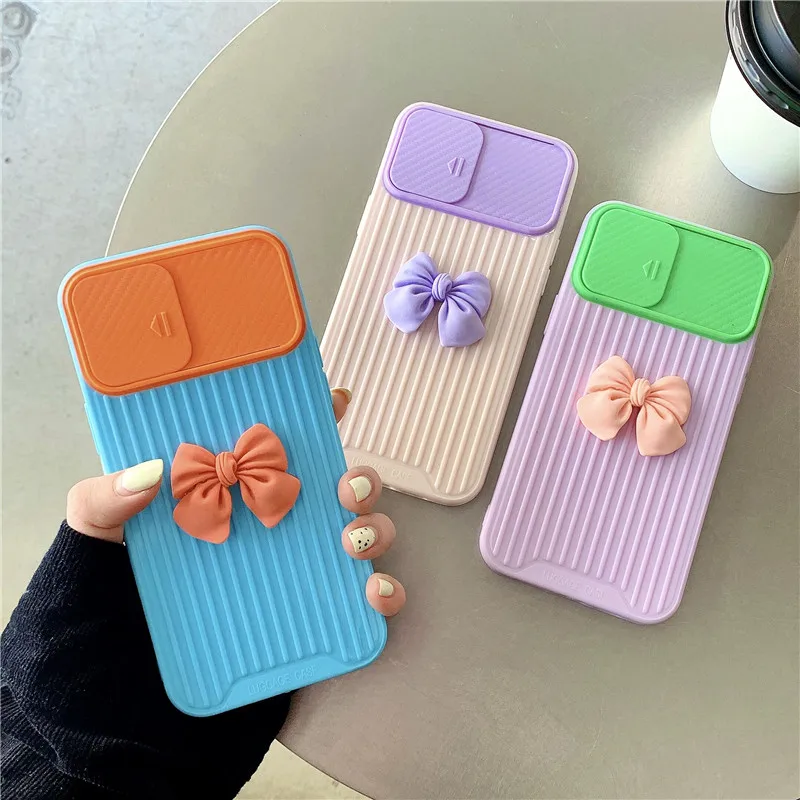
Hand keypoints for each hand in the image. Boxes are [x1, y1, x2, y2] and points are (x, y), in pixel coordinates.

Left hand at [66, 388, 405, 615]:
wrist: (120, 689)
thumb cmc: (109, 600)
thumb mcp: (97, 539)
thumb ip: (106, 502)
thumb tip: (150, 471)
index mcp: (234, 492)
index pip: (283, 445)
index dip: (315, 416)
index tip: (333, 401)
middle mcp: (274, 524)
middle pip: (337, 485)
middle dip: (359, 476)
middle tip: (343, 487)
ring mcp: (298, 569)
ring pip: (362, 532)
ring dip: (374, 527)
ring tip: (351, 539)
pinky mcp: (316, 614)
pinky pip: (365, 598)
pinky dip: (384, 591)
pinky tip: (371, 591)